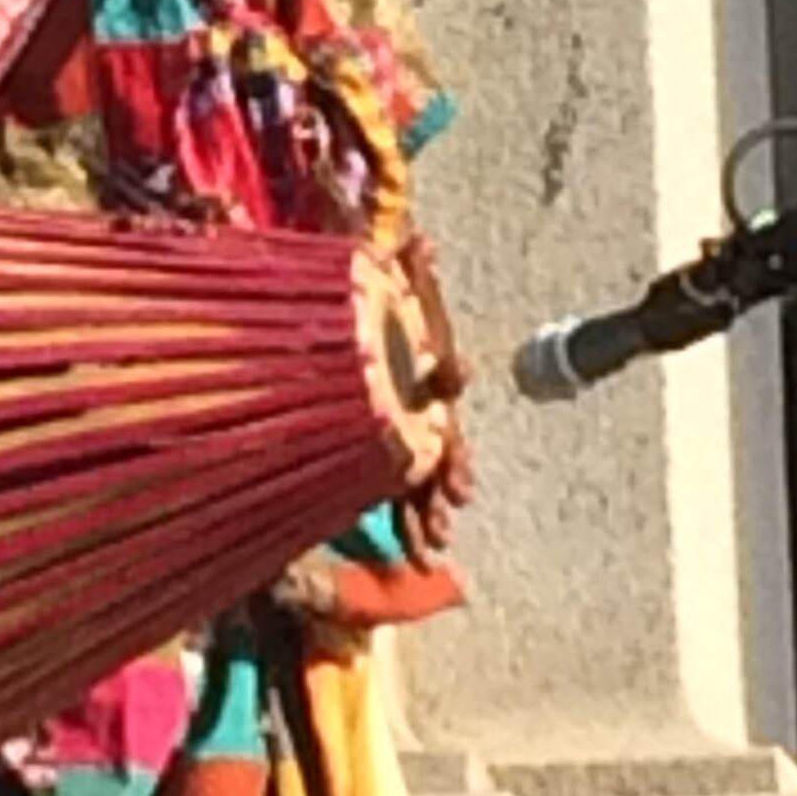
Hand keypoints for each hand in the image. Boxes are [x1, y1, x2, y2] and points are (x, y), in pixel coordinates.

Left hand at [394, 232, 473, 570]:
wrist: (339, 335)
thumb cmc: (361, 312)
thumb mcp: (375, 287)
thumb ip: (401, 267)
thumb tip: (421, 237)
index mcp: (416, 359)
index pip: (438, 368)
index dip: (448, 375)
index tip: (456, 380)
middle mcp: (419, 400)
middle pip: (441, 434)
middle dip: (447, 469)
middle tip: (453, 498)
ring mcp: (407, 434)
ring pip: (425, 476)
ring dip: (430, 509)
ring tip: (433, 544)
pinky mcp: (388, 461)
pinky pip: (402, 496)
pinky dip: (412, 524)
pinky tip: (421, 558)